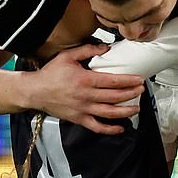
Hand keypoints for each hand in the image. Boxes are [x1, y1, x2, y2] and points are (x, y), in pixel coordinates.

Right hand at [23, 44, 144, 134]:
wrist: (35, 91)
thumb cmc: (50, 74)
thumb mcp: (67, 56)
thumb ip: (87, 51)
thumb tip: (105, 48)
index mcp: (85, 80)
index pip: (113, 81)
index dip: (129, 81)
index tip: (140, 80)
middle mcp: (86, 96)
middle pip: (115, 97)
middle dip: (131, 94)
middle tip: (141, 90)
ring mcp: (84, 109)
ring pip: (110, 113)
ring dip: (126, 111)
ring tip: (136, 108)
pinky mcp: (79, 119)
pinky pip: (97, 127)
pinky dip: (110, 130)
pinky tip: (120, 128)